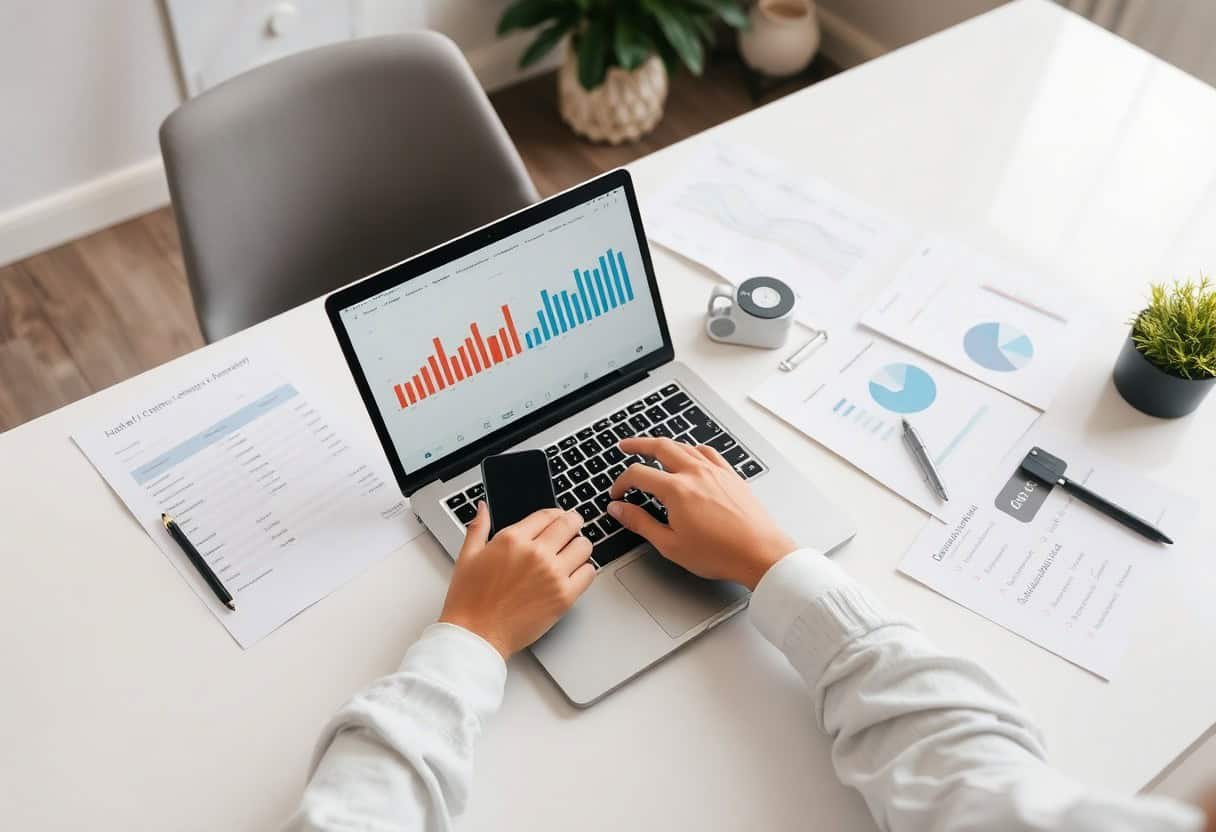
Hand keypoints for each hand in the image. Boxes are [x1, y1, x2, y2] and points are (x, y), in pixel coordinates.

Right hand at [439, 503, 595, 658]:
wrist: (477, 635)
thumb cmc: (469, 600)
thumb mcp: (468, 557)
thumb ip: (479, 527)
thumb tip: (484, 507)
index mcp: (513, 539)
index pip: (548, 514)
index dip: (556, 514)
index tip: (558, 519)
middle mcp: (536, 553)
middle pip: (570, 524)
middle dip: (572, 525)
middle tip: (570, 532)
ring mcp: (552, 575)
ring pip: (584, 546)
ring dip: (579, 548)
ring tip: (571, 555)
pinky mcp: (564, 597)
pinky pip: (589, 573)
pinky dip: (584, 571)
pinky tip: (573, 575)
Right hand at [607, 437, 795, 589]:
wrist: (759, 553)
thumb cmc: (719, 553)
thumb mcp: (670, 544)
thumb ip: (640, 523)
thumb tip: (619, 509)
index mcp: (677, 490)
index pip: (638, 474)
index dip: (621, 483)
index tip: (617, 494)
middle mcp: (695, 473)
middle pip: (660, 447)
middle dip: (637, 444)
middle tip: (625, 446)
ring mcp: (715, 471)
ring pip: (683, 446)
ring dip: (663, 444)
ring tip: (652, 448)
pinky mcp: (730, 475)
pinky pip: (707, 452)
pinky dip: (692, 449)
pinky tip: (690, 454)